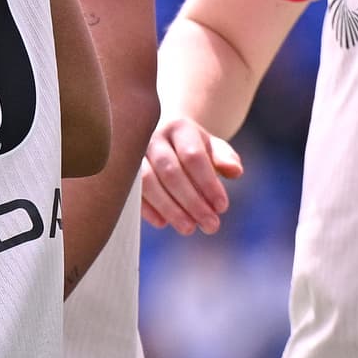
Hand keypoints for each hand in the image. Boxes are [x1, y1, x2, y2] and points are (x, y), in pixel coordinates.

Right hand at [141, 112, 241, 233]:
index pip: (193, 156)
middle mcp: (153, 137)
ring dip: (169, 208)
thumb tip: (235, 171)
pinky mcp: (122, 171)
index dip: (208, 183)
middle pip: (171, 172)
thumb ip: (225, 158)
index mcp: (179, 128)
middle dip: (192, 202)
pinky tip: (163, 224)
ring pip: (148, 183)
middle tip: (211, 226)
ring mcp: (134, 154)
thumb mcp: (212, 147)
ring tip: (189, 228)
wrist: (161, 136)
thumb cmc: (192, 147)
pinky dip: (147, 209)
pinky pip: (133, 192)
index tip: (222, 207)